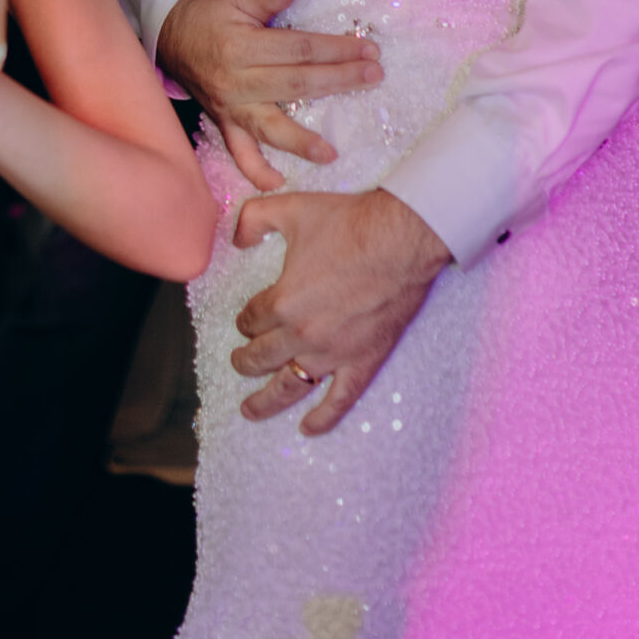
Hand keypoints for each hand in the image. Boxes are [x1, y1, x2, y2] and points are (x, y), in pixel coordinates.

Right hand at [157, 0, 383, 192]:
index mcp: (241, 47)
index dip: (335, 49)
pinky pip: (239, 152)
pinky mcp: (223, 123)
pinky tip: (278, 182)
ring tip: (331, 153)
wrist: (168, 37)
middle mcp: (236, 82)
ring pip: (270, 128)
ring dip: (301, 141)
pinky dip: (256, 170)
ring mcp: (230, 108)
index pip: (299, 50)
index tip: (367, 49)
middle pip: (295, 85)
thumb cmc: (206, 15)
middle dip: (338, 81)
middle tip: (373, 77)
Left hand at [229, 186, 449, 432]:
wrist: (402, 239)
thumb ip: (253, 219)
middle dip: (245, 360)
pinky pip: (339, 400)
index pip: (251, 320)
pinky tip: (308, 429)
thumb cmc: (350, 224)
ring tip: (250, 410)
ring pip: (289, 386)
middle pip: (261, 357)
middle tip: (239, 362)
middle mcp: (302, 335)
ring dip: (265, 402)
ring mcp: (333, 353)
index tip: (247, 320)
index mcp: (282, 302)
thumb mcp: (291, 209)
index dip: (245, 320)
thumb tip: (236, 237)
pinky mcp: (363, 361)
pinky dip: (322, 418)